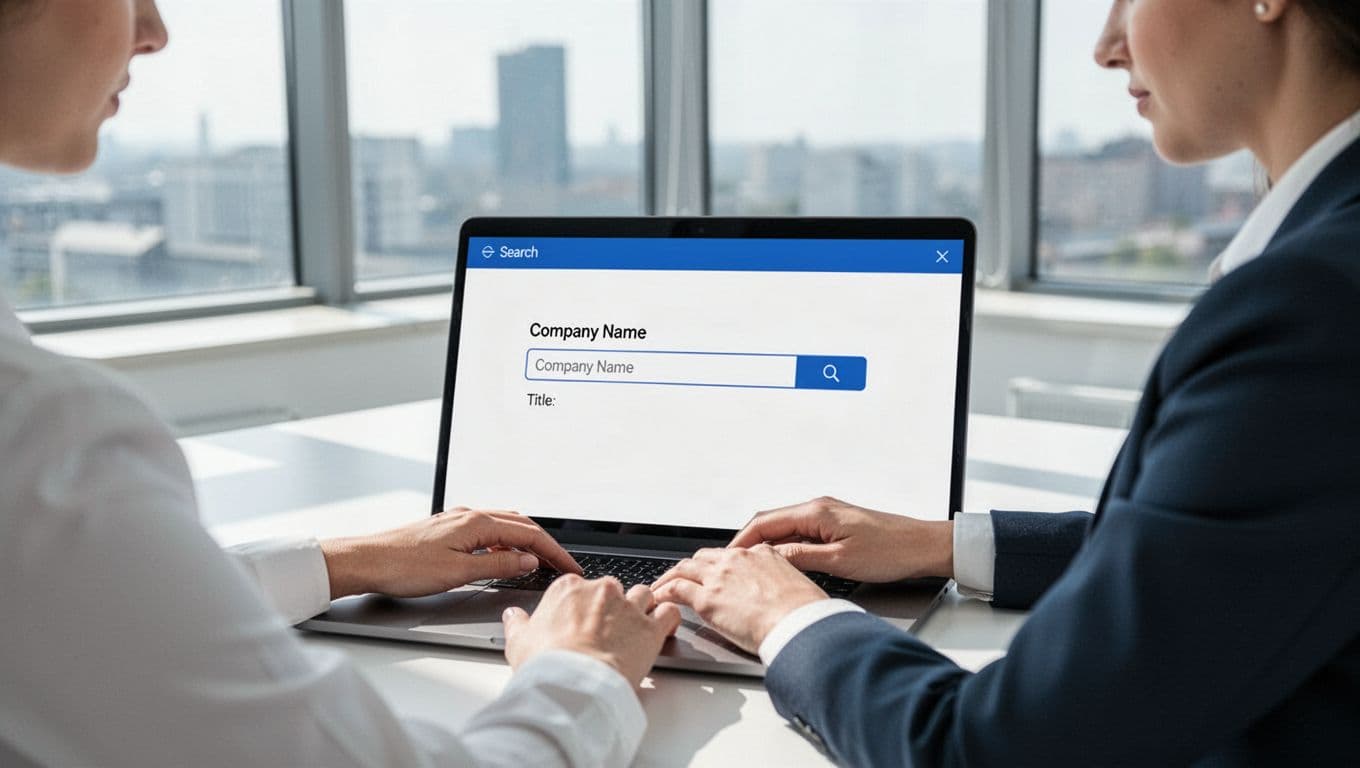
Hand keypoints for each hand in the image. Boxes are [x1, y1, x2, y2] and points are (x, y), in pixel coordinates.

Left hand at [320, 508, 581, 598]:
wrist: (366, 561)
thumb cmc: (404, 566)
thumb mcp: (458, 572)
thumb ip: (498, 566)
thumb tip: (527, 561)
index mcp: (477, 523)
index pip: (529, 535)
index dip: (555, 553)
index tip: (570, 568)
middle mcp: (469, 516)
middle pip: (521, 525)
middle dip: (546, 545)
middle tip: (562, 566)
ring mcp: (458, 521)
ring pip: (504, 526)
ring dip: (526, 542)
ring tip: (540, 563)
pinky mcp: (447, 530)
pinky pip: (488, 532)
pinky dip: (505, 543)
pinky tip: (502, 557)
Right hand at [503, 576, 681, 685]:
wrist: (573, 685)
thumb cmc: (546, 664)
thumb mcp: (518, 642)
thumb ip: (517, 624)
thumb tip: (512, 616)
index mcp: (568, 589)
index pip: (579, 587)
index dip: (582, 606)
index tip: (582, 622)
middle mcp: (601, 590)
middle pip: (613, 590)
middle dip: (612, 607)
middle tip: (606, 632)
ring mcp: (628, 607)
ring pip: (643, 595)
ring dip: (642, 609)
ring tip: (636, 629)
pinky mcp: (650, 627)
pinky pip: (668, 612)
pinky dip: (668, 619)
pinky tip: (663, 629)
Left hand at [652, 545, 826, 654]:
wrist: (801, 623)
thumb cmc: (805, 613)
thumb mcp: (796, 586)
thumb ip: (779, 584)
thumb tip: (778, 597)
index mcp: (761, 554)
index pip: (730, 556)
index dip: (717, 566)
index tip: (712, 574)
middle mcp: (737, 560)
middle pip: (703, 558)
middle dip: (690, 568)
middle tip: (680, 578)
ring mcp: (719, 578)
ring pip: (684, 569)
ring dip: (670, 577)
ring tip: (661, 587)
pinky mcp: (707, 599)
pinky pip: (676, 590)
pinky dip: (664, 592)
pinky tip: (659, 599)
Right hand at [729, 496, 953, 581]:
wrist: (923, 546)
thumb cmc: (890, 551)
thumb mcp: (840, 561)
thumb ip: (801, 557)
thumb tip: (769, 557)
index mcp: (816, 512)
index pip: (764, 523)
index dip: (741, 541)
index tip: (726, 559)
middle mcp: (818, 508)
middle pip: (769, 522)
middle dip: (747, 542)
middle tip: (731, 565)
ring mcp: (826, 515)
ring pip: (784, 528)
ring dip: (765, 545)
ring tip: (750, 567)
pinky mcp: (835, 525)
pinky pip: (799, 533)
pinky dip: (784, 546)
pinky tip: (780, 562)